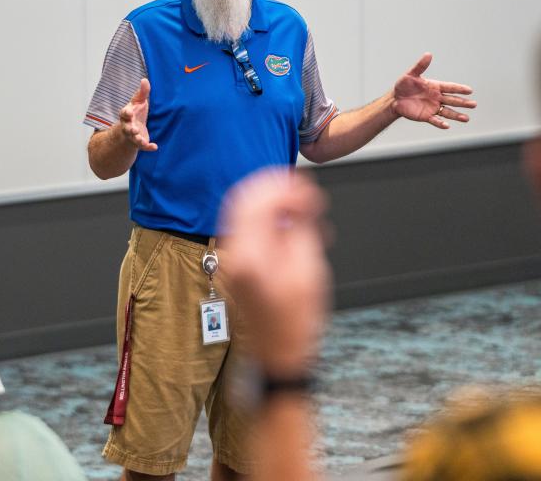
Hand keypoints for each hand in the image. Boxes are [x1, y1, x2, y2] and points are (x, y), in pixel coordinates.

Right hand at [118, 78, 157, 151]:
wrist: (132, 129)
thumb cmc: (135, 113)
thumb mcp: (138, 102)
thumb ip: (142, 93)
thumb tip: (145, 79)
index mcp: (127, 115)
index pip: (124, 114)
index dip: (126, 113)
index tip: (129, 112)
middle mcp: (128, 126)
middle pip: (127, 128)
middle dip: (130, 129)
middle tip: (134, 129)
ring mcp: (133, 136)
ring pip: (134, 139)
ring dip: (137, 139)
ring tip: (141, 140)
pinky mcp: (140, 143)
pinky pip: (143, 147)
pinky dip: (148, 147)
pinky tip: (154, 147)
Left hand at [220, 169, 328, 376]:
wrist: (279, 354)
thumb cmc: (295, 322)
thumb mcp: (308, 270)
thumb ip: (300, 229)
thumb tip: (300, 202)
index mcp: (249, 254)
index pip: (255, 200)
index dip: (283, 186)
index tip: (307, 189)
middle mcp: (233, 254)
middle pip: (245, 199)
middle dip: (276, 189)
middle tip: (303, 192)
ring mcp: (232, 259)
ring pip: (246, 212)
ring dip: (274, 203)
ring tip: (304, 211)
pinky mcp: (237, 265)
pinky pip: (248, 229)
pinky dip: (269, 220)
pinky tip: (293, 228)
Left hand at [392, 53, 475, 128]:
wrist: (395, 99)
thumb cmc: (403, 85)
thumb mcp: (410, 75)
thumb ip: (420, 66)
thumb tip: (428, 54)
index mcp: (435, 86)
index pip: (450, 87)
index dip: (460, 89)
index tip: (469, 90)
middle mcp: (437, 97)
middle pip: (453, 100)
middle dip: (463, 103)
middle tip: (474, 104)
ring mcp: (433, 107)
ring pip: (447, 112)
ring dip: (457, 115)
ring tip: (466, 118)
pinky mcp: (426, 116)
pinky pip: (435, 120)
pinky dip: (441, 123)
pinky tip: (447, 126)